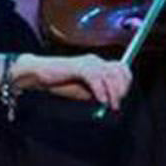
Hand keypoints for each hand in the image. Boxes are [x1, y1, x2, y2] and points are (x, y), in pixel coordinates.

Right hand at [14, 53, 132, 109]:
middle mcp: (96, 60)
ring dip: (112, 92)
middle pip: (119, 71)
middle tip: (116, 104)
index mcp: (99, 64)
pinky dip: (100, 91)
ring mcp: (88, 62)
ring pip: (109, 75)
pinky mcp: (78, 66)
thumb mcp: (85, 90)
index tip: (122, 97)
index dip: (126, 82)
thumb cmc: (62, 83)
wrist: (40, 75)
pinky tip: (100, 100)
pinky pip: (95, 78)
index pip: (122, 68)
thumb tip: (113, 101)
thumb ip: (100, 93)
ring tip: (109, 105)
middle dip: (121, 89)